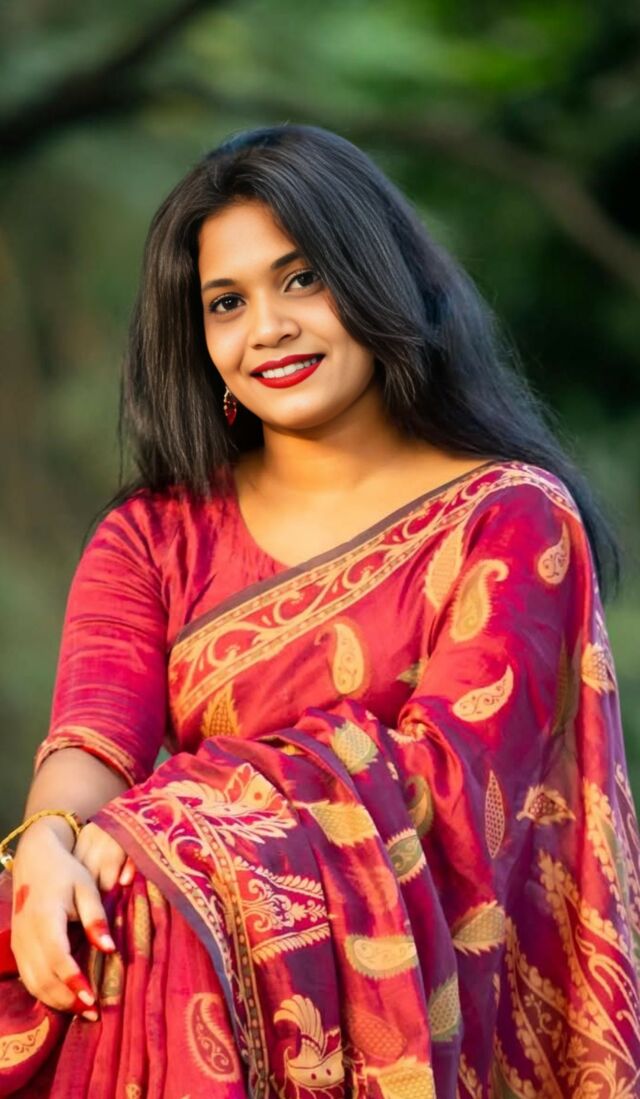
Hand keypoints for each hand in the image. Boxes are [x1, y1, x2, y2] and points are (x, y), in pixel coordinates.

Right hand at [9, 818, 129, 1018]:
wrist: (34, 859)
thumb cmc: (66, 872)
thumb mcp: (87, 888)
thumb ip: (96, 919)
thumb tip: (109, 950)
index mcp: (45, 916)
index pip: (57, 957)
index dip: (73, 981)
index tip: (93, 1000)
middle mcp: (27, 934)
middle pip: (43, 977)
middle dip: (67, 999)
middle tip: (93, 1013)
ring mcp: (19, 942)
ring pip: (33, 982)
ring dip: (56, 1000)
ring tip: (82, 1011)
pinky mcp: (18, 947)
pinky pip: (28, 977)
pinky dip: (45, 992)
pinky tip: (65, 999)